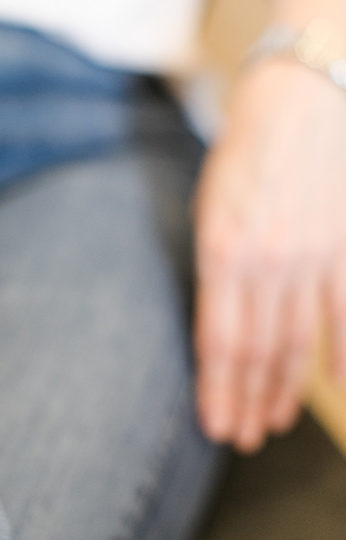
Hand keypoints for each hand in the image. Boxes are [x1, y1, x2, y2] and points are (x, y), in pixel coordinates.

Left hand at [194, 59, 345, 451]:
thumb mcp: (208, 210)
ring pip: (298, 343)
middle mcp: (265, 263)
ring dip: (285, 389)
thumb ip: (214, 270)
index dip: (216, 391)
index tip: (215, 425)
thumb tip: (219, 324)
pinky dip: (343, 354)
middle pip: (257, 353)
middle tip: (241, 437)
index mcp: (220, 253)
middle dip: (246, 401)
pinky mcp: (345, 248)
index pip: (217, 343)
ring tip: (273, 423)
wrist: (301, 102)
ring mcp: (312, 258)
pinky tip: (337, 386)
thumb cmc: (242, 156)